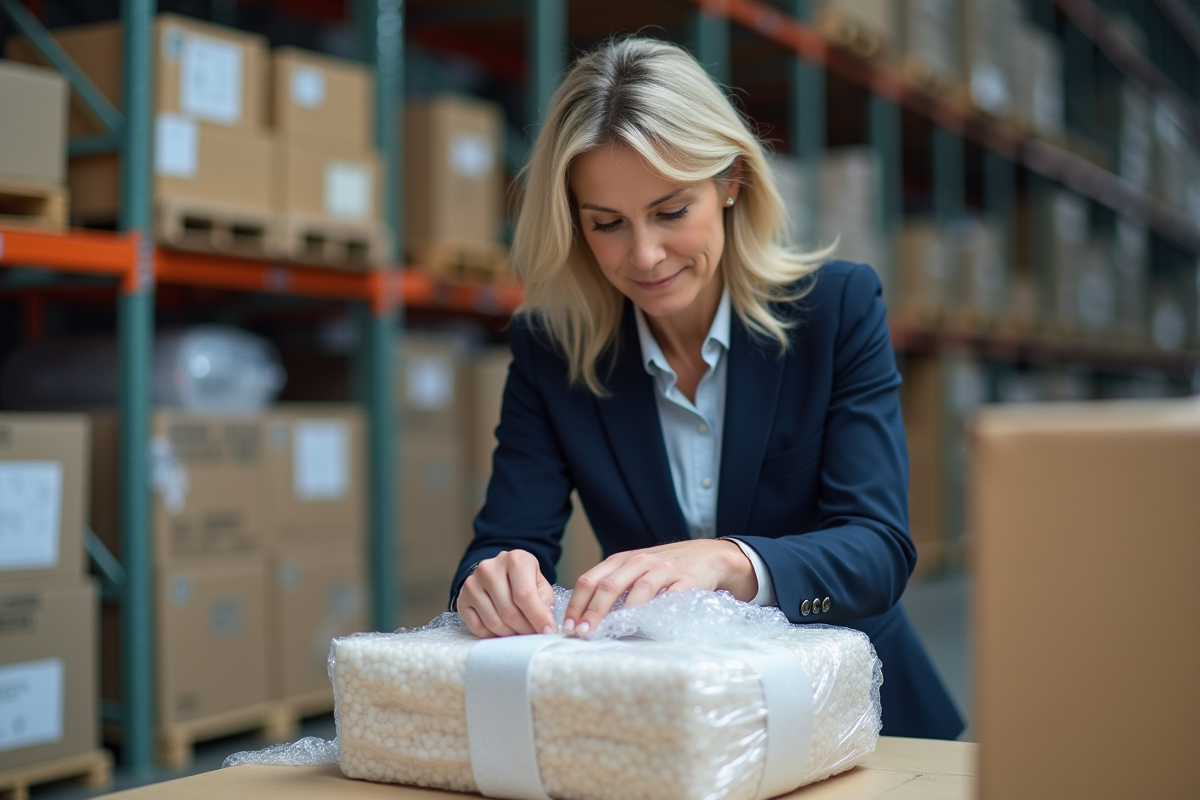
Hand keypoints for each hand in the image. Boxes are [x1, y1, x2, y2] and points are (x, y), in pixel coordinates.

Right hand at [456, 549, 557, 638]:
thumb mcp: (539, 583)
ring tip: (520, 633)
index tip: (548, 632)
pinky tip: (503, 631)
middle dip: (525, 630)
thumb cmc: (523, 580)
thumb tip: (545, 624)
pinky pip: (478, 628)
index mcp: (515, 559)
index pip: (524, 596)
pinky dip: (493, 636)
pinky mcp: (462, 598)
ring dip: (510, 635)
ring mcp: (472, 583)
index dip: (538, 618)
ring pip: (494, 622)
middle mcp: (489, 568)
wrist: (498, 572)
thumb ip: (545, 601)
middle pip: (509, 612)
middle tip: (534, 636)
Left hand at [563, 539, 756, 635]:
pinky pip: (669, 595)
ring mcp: (663, 569)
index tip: (567, 626)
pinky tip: (645, 623)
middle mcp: (639, 561)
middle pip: (609, 585)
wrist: (707, 556)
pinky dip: (656, 608)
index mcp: (621, 560)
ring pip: (637, 589)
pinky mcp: (685, 579)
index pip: (590, 580)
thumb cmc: (664, 568)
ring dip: (620, 613)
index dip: (576, 603)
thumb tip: (583, 615)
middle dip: (592, 611)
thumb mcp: (634, 569)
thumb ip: (613, 585)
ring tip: (608, 631)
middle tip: (581, 634)